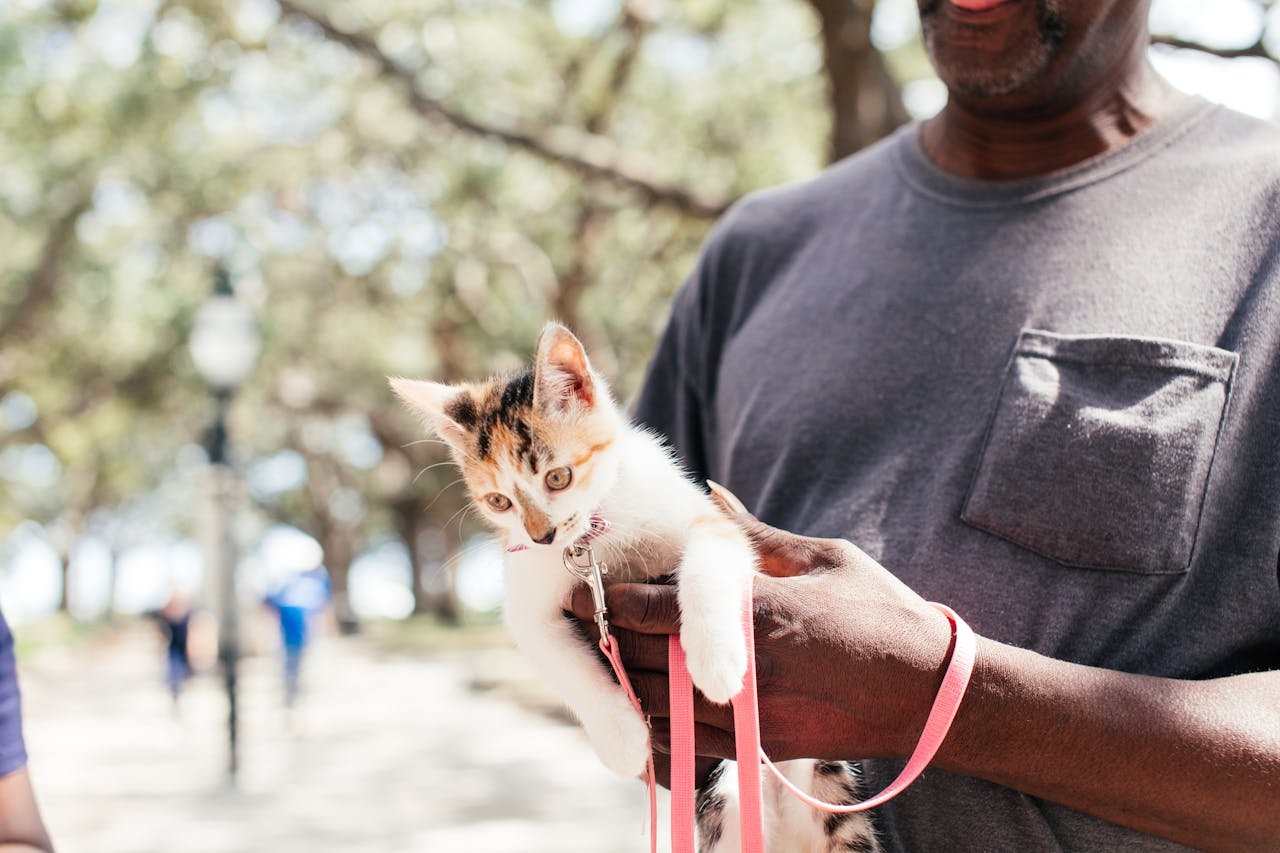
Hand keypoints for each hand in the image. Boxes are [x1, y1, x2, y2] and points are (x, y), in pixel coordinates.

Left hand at [567, 508, 955, 765]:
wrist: (931, 695)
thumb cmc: (882, 612)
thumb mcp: (821, 558)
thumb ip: (754, 536)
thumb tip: (711, 497)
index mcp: (756, 615)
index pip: (654, 609)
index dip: (606, 597)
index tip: (574, 581)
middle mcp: (742, 670)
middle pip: (640, 658)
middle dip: (603, 637)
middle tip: (575, 616)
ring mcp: (748, 717)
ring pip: (653, 706)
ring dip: (620, 682)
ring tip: (600, 655)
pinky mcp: (758, 747)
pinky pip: (683, 745)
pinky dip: (651, 725)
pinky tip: (637, 702)